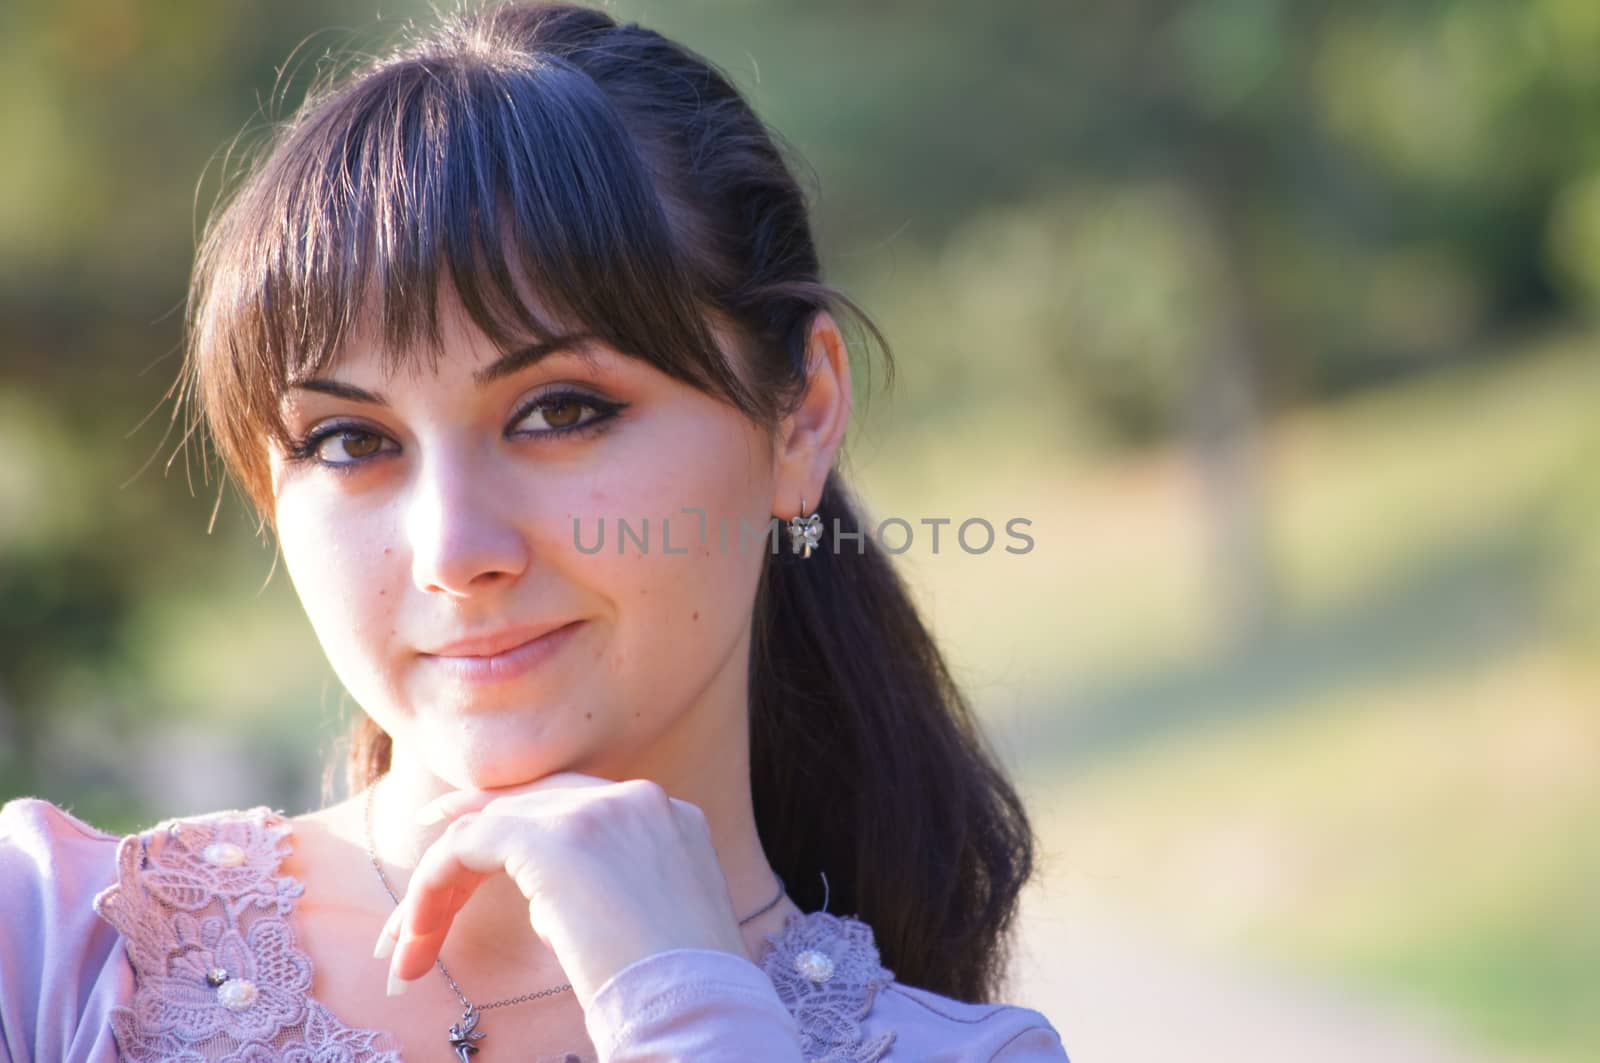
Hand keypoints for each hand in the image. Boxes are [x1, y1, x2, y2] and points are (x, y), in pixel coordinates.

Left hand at [373, 772, 749, 1008]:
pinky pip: (467, 845)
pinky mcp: (554, 837)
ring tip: (405, 948)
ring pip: (489, 824)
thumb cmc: (680, 990)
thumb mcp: (656, 921)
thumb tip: (551, 903)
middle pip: (526, 805)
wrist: (697, 1007)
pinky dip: (433, 889)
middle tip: (418, 905)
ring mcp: (597, 811)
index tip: (464, 855)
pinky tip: (418, 936)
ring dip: (439, 886)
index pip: (572, 804)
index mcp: (668, 814)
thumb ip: (613, 888)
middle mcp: (636, 798)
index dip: (511, 826)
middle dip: (464, 850)